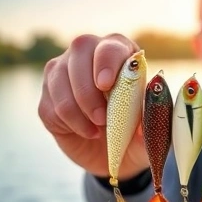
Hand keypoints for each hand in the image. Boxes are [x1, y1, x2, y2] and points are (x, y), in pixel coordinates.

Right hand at [38, 33, 149, 179]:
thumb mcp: (151, 128)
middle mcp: (90, 53)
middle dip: (89, 88)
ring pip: (59, 78)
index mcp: (121, 52)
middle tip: (103, 118)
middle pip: (80, 50)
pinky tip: (88, 131)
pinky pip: (51, 105)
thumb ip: (152, 117)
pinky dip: (71, 123)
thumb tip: (148, 112)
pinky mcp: (49, 95)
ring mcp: (64, 71)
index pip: (111, 47)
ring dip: (79, 110)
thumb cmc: (137, 132)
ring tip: (99, 129)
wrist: (116, 154)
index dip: (106, 62)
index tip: (106, 85)